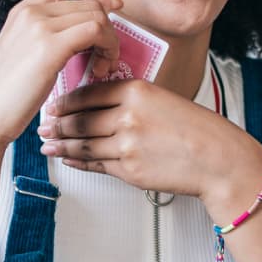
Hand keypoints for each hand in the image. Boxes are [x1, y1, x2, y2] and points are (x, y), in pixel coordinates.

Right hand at [0, 0, 123, 144]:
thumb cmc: (7, 94)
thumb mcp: (22, 51)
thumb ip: (46, 34)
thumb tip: (83, 32)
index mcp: (23, 10)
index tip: (112, 6)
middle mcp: (30, 12)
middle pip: (89, 2)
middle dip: (108, 28)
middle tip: (107, 57)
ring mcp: (39, 27)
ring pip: (97, 16)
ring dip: (110, 41)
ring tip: (103, 67)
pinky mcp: (50, 47)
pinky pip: (96, 31)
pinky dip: (108, 48)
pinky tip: (100, 69)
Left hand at [38, 77, 261, 215]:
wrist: (217, 158)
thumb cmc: (194, 129)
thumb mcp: (162, 99)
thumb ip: (130, 100)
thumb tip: (96, 104)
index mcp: (137, 90)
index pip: (90, 92)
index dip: (67, 100)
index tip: (55, 104)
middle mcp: (128, 116)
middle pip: (80, 119)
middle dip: (57, 124)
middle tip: (44, 125)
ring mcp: (127, 145)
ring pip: (83, 143)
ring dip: (61, 144)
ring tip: (48, 144)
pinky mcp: (129, 170)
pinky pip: (95, 164)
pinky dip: (77, 161)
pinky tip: (68, 158)